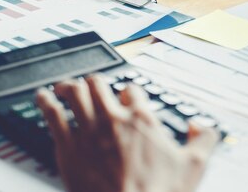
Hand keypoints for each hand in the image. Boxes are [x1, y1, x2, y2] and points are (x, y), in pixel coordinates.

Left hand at [37, 75, 218, 191]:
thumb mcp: (194, 166)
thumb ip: (205, 139)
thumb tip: (201, 126)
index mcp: (141, 119)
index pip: (132, 90)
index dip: (128, 91)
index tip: (126, 96)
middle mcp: (113, 118)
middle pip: (98, 84)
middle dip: (94, 82)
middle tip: (90, 86)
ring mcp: (88, 130)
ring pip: (74, 93)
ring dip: (69, 86)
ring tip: (64, 86)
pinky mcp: (67, 146)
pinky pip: (52, 115)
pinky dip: (46, 102)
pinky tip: (42, 97)